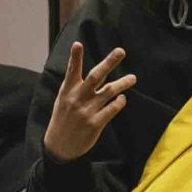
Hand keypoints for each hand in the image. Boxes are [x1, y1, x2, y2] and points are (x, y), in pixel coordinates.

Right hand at [41, 41, 135, 162]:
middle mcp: (77, 98)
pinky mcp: (95, 124)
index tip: (77, 44)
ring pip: (109, 91)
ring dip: (123, 83)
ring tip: (133, 78)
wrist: (59, 147)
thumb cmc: (63, 119)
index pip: (72, 71)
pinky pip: (112, 109)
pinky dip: (119, 102)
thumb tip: (96, 73)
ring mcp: (87, 111)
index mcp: (67, 91)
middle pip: (95, 76)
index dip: (75, 57)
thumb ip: (76, 87)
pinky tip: (122, 99)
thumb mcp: (63, 100)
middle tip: (121, 51)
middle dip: (109, 62)